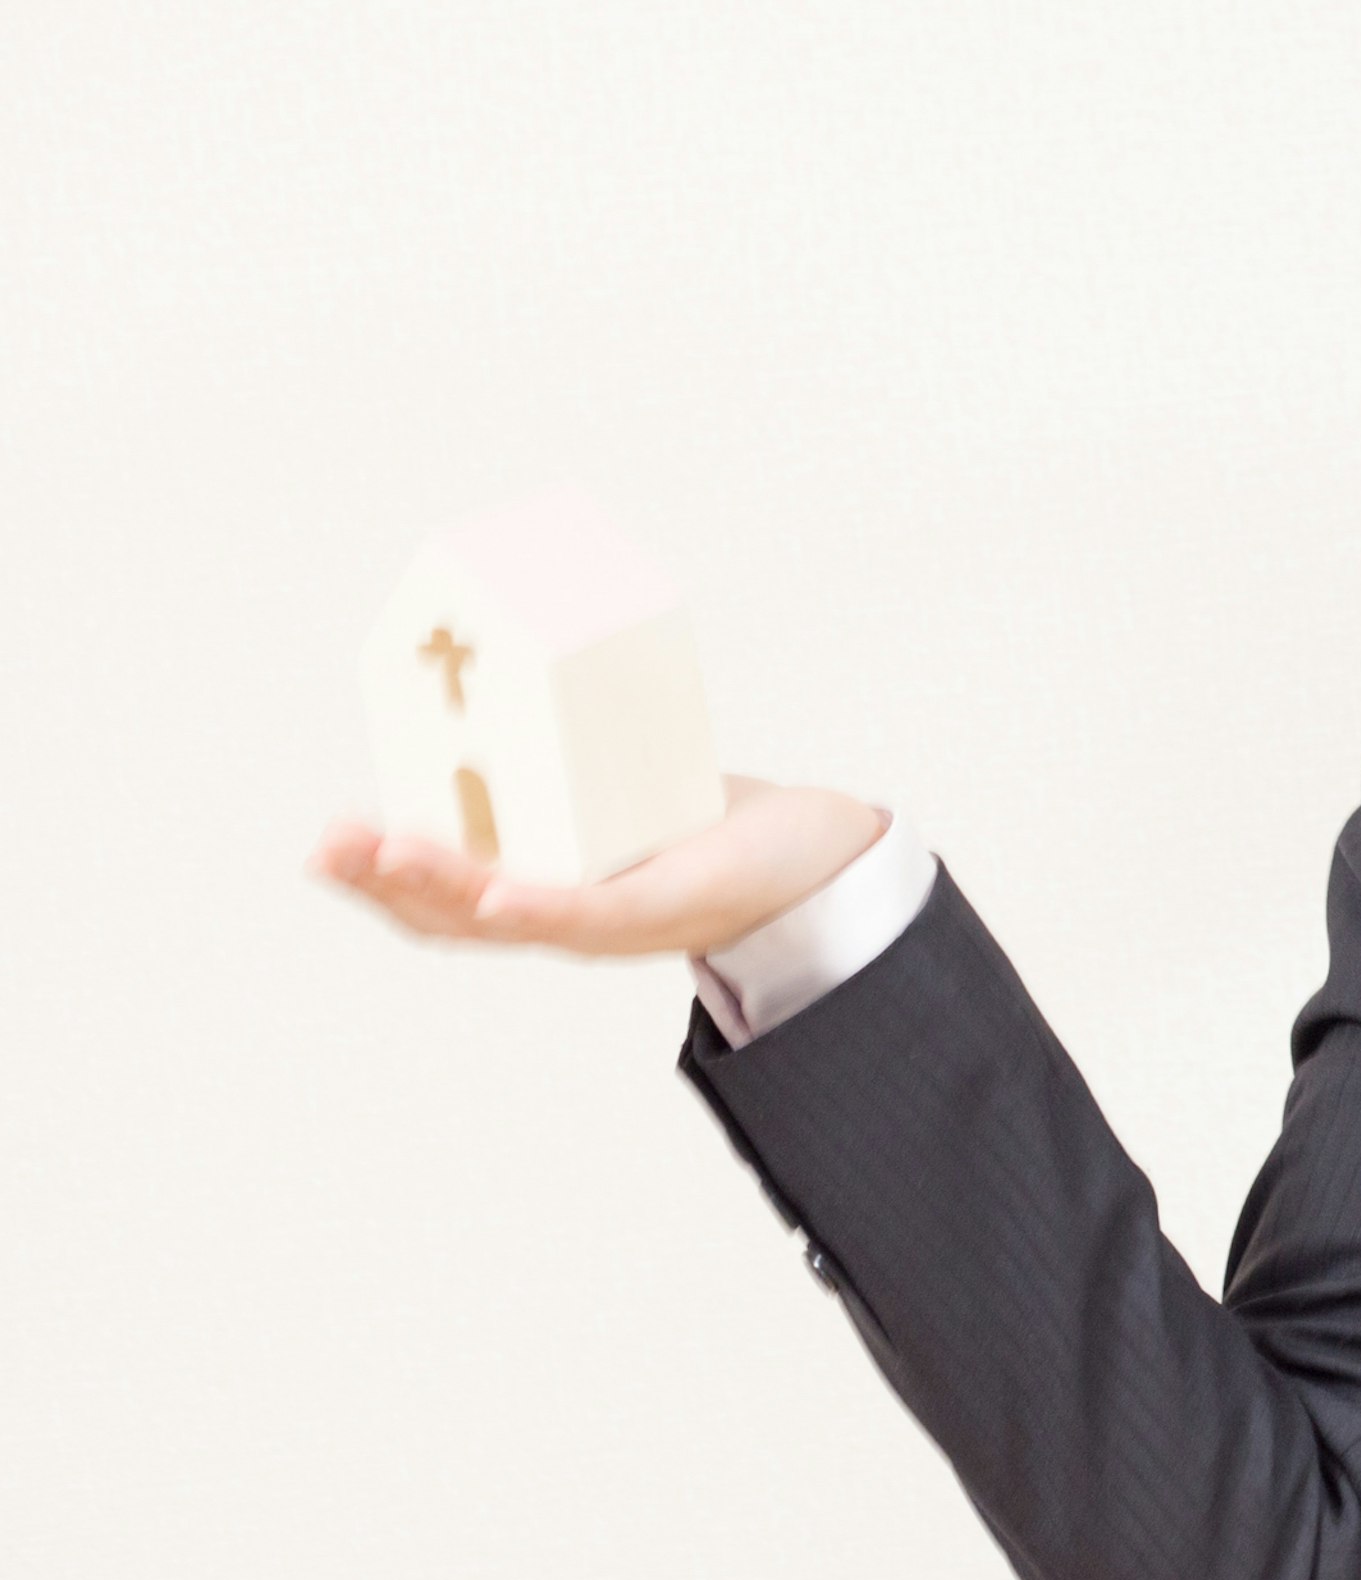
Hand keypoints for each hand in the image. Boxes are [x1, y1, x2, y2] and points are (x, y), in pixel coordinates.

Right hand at [306, 773, 890, 960]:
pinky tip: (496, 892)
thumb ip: (568, 746)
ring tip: (380, 852)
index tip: (329, 843)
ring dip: (439, 885)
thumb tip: (513, 659)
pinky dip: (537, 903)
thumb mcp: (620, 775)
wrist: (814, 858)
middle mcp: (562, 915)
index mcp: (540, 884)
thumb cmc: (711, 820)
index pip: (441, 894)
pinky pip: (586, 911)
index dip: (380, 875)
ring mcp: (607, 921)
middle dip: (381, 879)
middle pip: (450, 911)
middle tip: (327, 844)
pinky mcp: (660, 908)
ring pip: (502, 914)